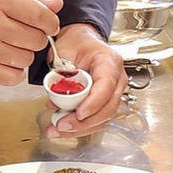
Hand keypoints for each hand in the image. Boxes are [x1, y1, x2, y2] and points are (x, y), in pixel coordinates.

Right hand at [0, 0, 61, 84]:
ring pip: (25, 59)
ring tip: (9, 46)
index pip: (38, 15)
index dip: (50, 22)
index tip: (47, 25)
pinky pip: (12, 77)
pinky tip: (4, 60)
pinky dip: (13, 71)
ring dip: (23, 54)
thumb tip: (56, 5)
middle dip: (35, 38)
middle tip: (23, 34)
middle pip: (35, 39)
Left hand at [45, 22, 126, 138]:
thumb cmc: (76, 43)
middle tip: (62, 126)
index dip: (93, 103)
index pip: (106, 86)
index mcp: (109, 61)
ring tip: (58, 130)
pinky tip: (63, 128)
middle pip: (107, 107)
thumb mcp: (64, 50)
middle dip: (84, 122)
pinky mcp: (106, 102)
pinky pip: (97, 118)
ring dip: (80, 128)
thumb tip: (55, 98)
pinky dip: (81, 126)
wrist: (82, 41)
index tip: (78, 114)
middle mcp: (117, 78)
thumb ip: (60, 73)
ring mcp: (114, 91)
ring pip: (103, 118)